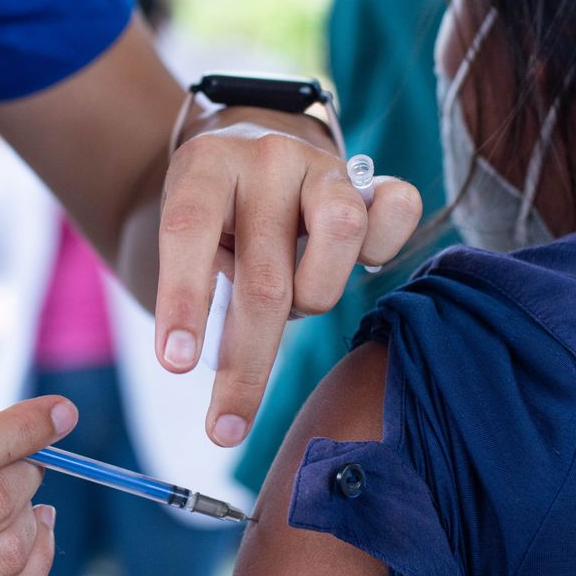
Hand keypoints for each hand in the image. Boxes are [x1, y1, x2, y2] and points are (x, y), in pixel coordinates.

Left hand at [155, 109, 421, 447]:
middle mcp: (265, 158)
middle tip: (225, 427)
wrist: (248, 147)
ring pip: (340, 234)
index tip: (176, 366)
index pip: (188, 232)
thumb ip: (201, 281)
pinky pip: (399, 207)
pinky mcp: (366, 176)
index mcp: (204, 167)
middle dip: (247, 363)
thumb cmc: (214, 215)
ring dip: (315, 295)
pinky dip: (385, 244)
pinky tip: (362, 263)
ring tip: (295, 301)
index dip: (183, 301)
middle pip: (265, 274)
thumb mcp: (188, 235)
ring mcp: (321, 164)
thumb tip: (217, 362)